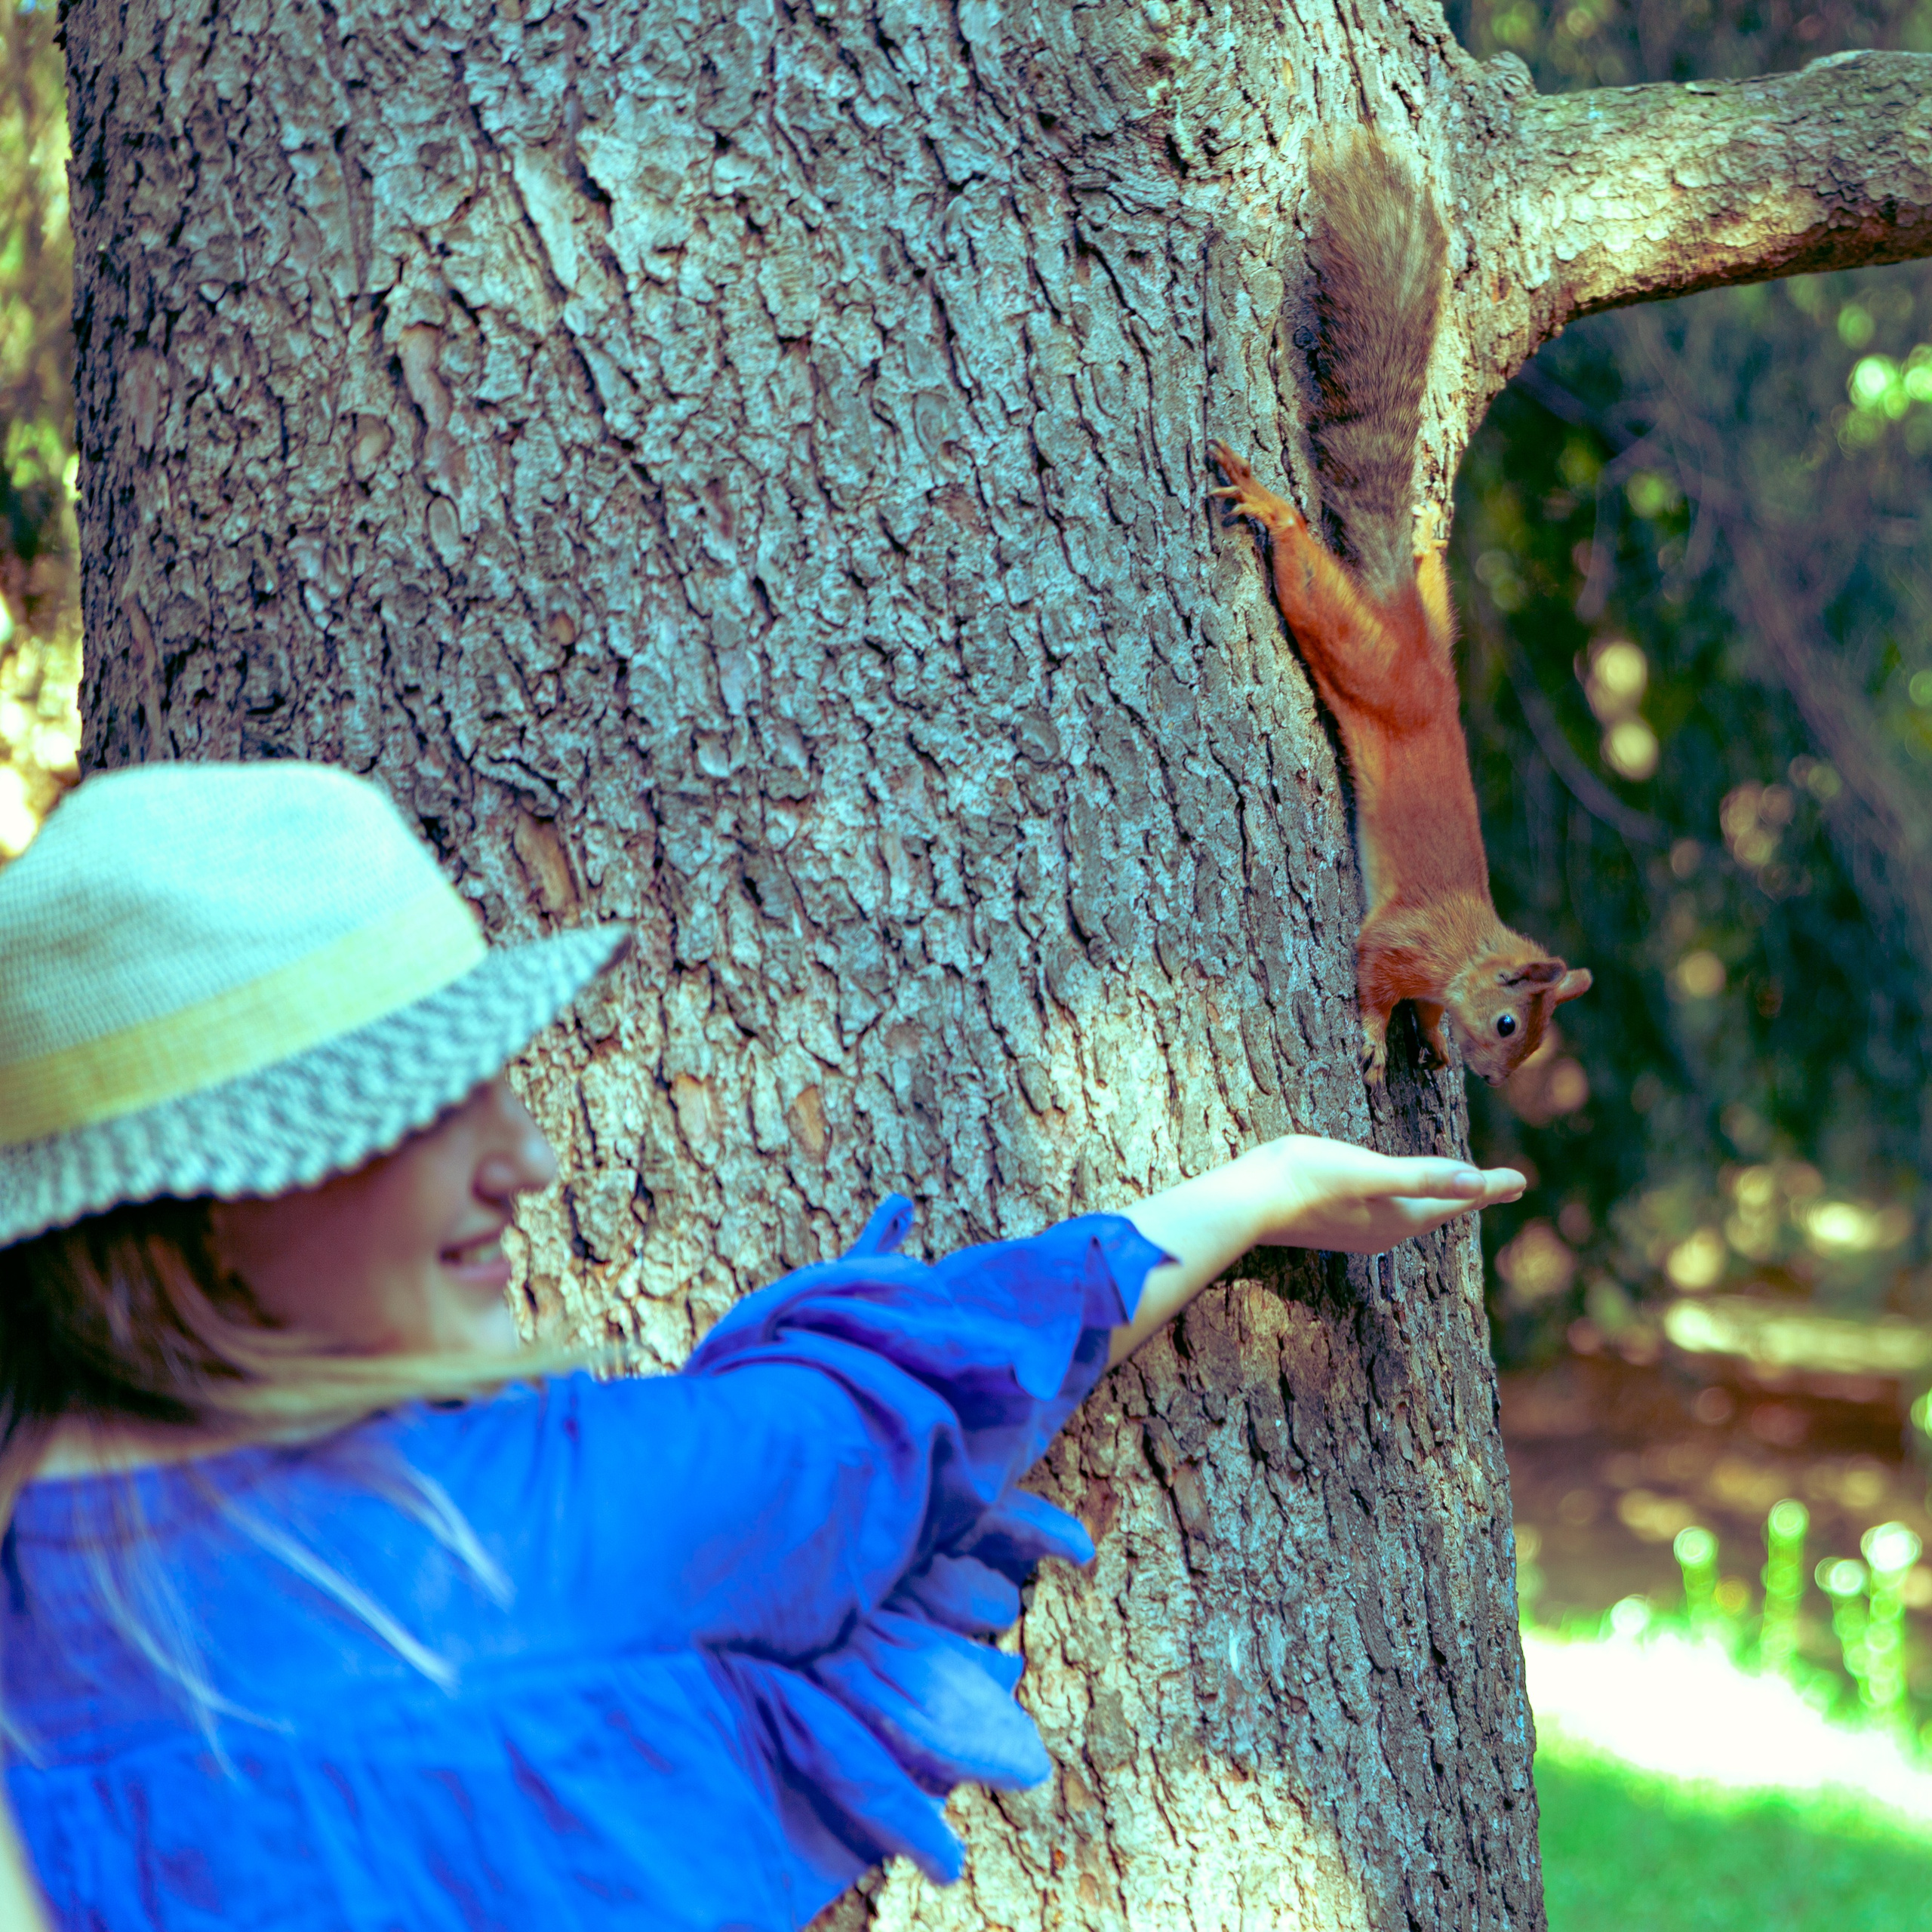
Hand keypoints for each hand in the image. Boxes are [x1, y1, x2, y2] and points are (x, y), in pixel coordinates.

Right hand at [1112, 1133, 1524, 1363]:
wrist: (1248, 1202)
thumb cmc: (1306, 1179)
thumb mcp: (1369, 1171)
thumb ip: (1422, 1177)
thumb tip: (1475, 1182)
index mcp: (1399, 1216)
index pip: (1457, 1201)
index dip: (1489, 1187)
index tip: (1522, 1179)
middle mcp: (1383, 1229)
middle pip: (1440, 1210)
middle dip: (1469, 1197)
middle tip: (1501, 1186)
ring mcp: (1357, 1229)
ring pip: (1412, 1214)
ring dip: (1438, 1201)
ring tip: (1455, 1191)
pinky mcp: (1333, 1220)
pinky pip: (1386, 1211)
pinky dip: (1406, 1200)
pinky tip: (1394, 1196)